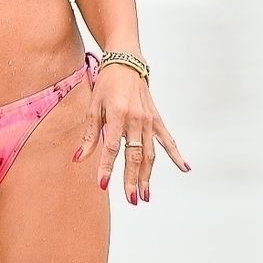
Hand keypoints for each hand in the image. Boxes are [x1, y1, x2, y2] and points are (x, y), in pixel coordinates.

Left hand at [71, 65, 189, 203]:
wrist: (126, 62)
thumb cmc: (107, 84)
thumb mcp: (93, 107)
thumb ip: (89, 135)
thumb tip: (78, 158)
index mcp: (118, 115)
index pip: (112, 147)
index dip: (106, 167)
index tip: (103, 185)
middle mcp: (136, 119)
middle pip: (134, 155)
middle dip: (132, 179)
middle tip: (131, 199)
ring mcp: (149, 120)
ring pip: (150, 153)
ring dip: (148, 175)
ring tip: (145, 195)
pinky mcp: (157, 119)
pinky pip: (168, 139)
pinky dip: (176, 154)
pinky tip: (184, 168)